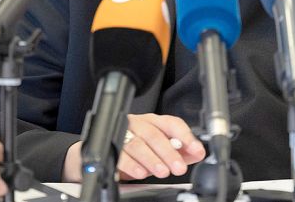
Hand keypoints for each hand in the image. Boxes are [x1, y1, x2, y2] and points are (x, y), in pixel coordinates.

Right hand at [62, 113, 205, 181]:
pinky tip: (141, 172)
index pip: (171, 123)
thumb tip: (197, 153)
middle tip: (179, 168)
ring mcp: (122, 133)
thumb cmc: (132, 148)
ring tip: (162, 171)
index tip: (195, 150)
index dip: (185, 136)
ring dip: (152, 159)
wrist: (97, 152)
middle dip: (169, 152)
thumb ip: (178, 150)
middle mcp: (137, 124)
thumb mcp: (157, 149)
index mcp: (152, 121)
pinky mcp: (109, 146)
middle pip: (154, 135)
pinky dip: (132, 165)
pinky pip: (120, 154)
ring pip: (138, 144)